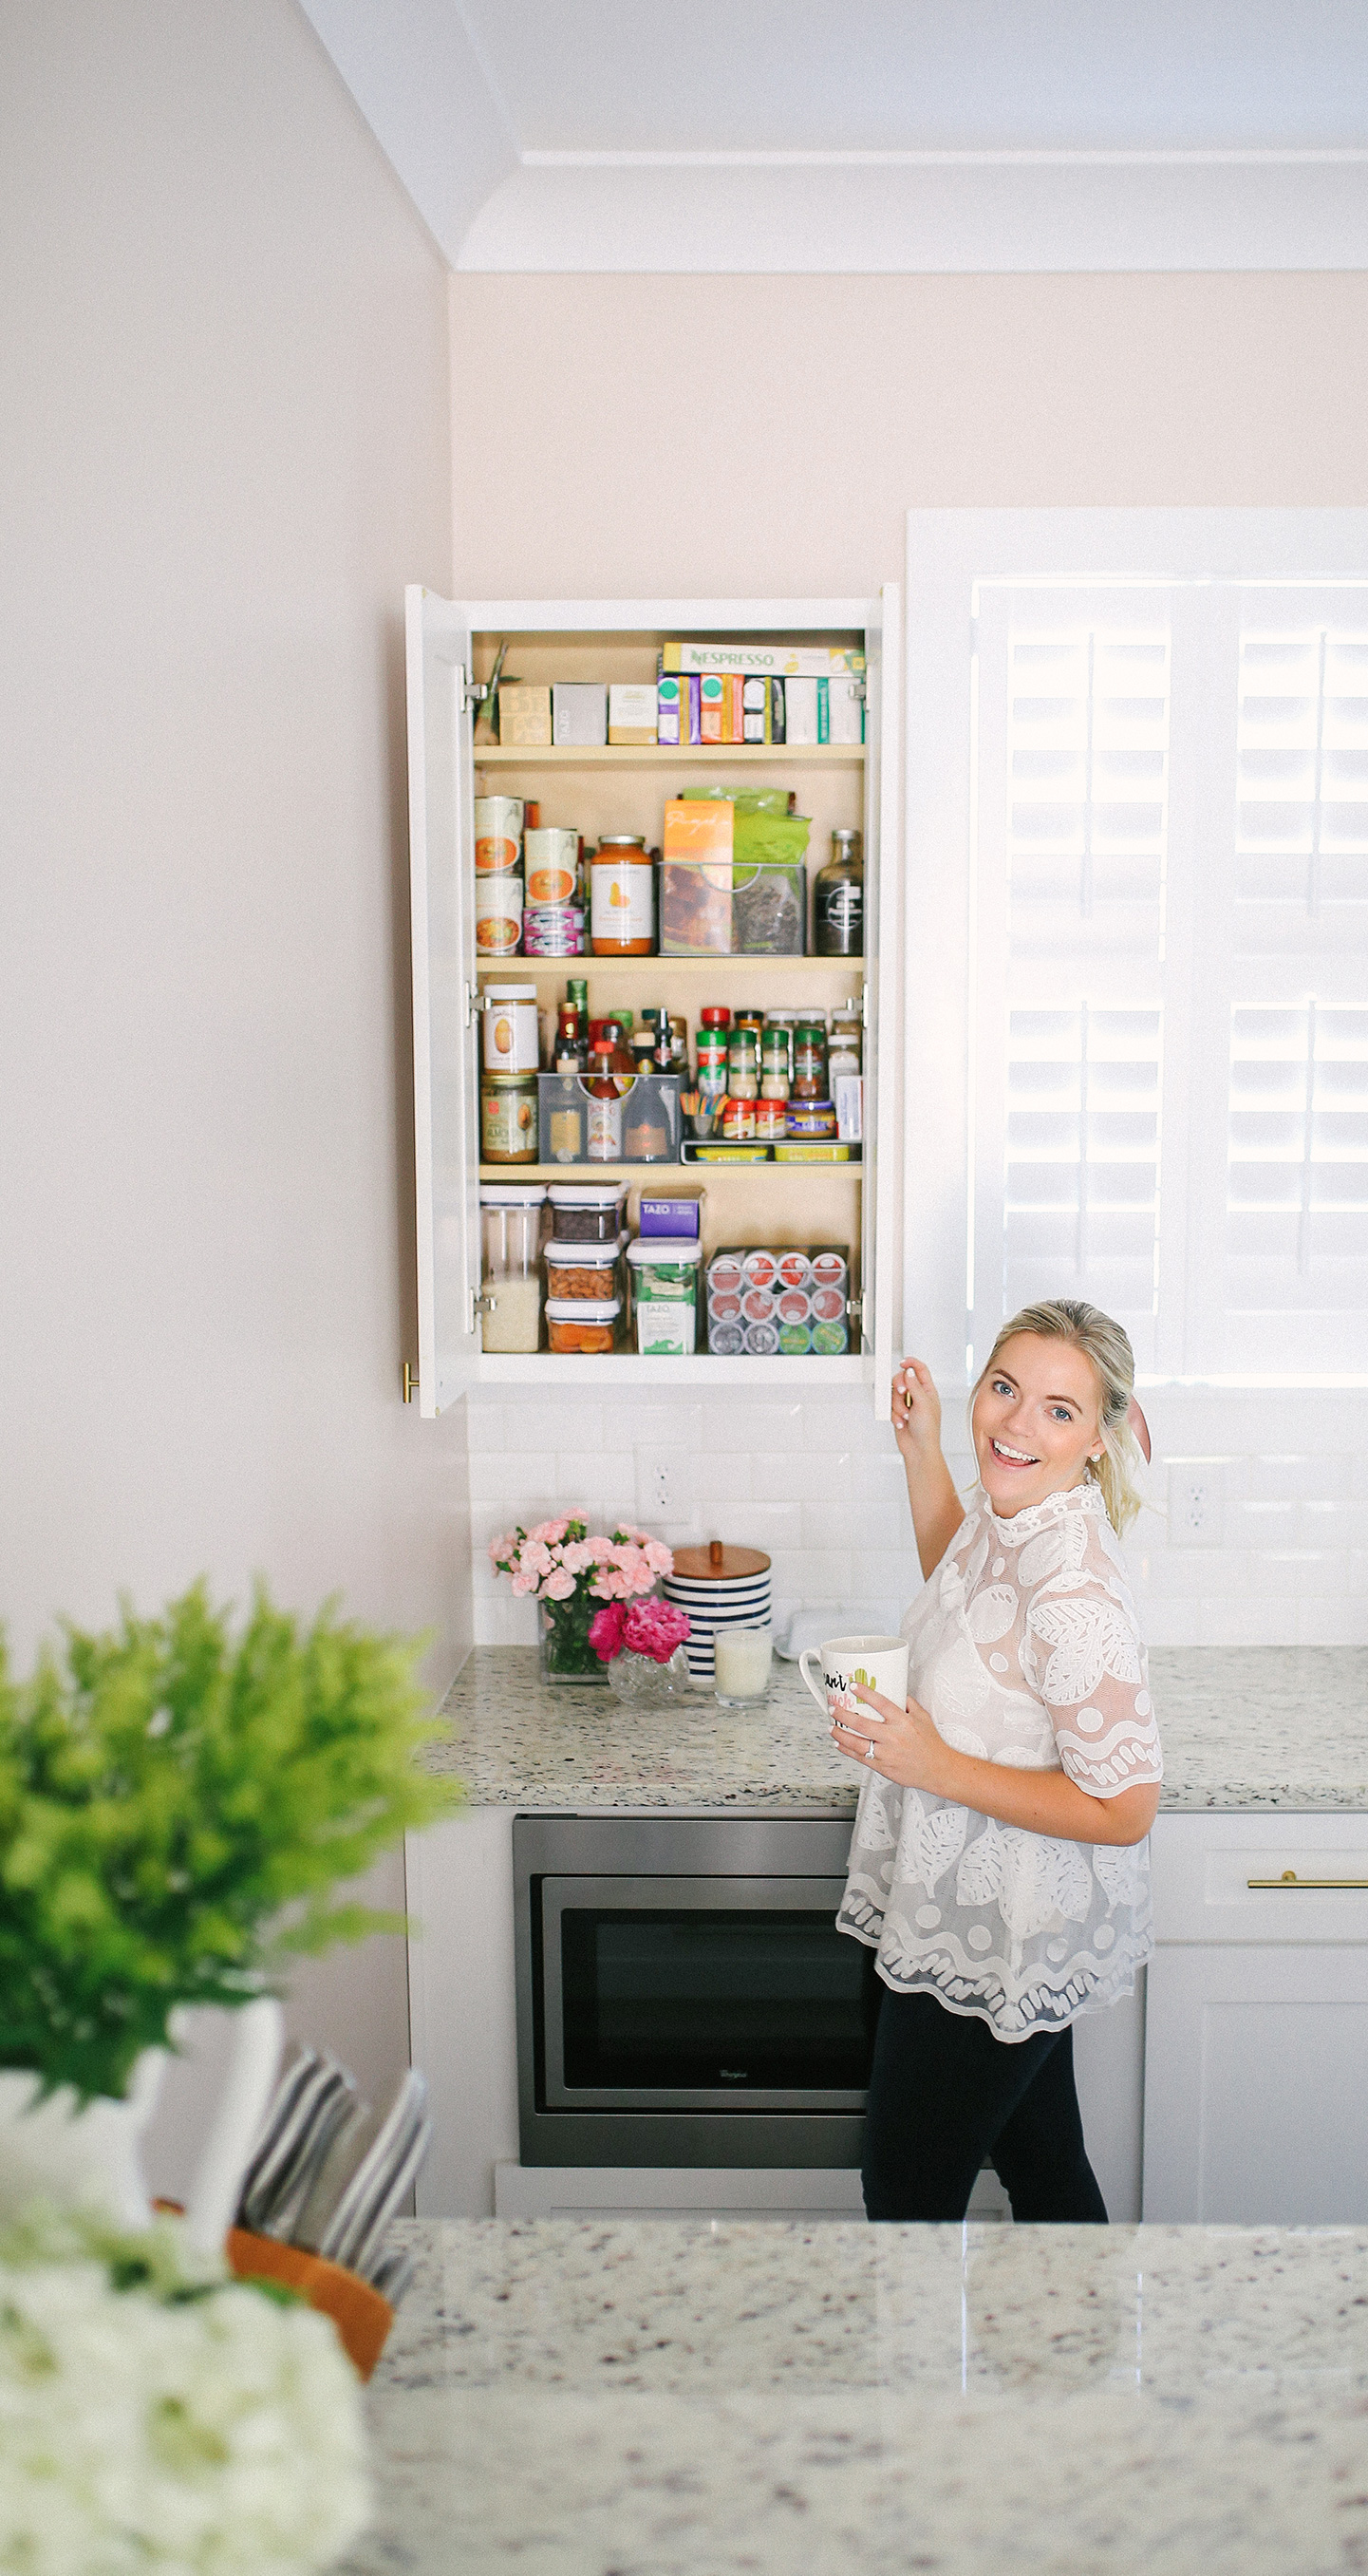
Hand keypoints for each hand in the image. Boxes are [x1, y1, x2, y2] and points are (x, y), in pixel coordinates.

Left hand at [830, 1681, 954, 1795]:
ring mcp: (886, 1753)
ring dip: (841, 1734)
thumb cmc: (931, 1745)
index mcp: (903, 1722)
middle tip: (833, 1708)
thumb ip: (909, 1704)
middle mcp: (893, 1736)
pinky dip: (847, 1750)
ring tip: (831, 1727)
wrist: (937, 1770)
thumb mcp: (924, 1718)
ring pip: (857, 1743)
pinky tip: (839, 1744)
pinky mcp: (883, 1767)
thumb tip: (898, 1693)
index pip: (880, 1703)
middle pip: (861, 1723)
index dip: (865, 1693)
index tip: (853, 1686)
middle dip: (843, 1715)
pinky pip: (860, 1758)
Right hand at [891, 1356, 942, 1471]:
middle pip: (903, 1379)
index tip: (902, 1363)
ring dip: (897, 1406)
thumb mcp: (923, 1404)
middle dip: (899, 1387)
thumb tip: (909, 1372)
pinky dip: (894, 1415)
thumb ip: (915, 1386)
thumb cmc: (928, 1430)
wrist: (918, 1449)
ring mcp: (907, 1404)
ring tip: (906, 1416)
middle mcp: (917, 1395)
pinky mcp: (898, 1412)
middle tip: (902, 1392)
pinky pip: (889, 1407)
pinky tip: (902, 1423)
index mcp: (928, 1391)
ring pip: (893, 1394)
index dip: (911, 1363)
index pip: (920, 1370)